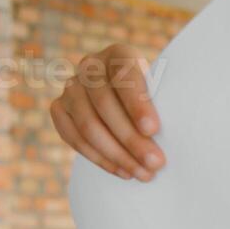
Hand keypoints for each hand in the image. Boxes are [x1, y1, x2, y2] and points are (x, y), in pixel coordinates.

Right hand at [50, 43, 165, 180]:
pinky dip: (99, 159)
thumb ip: (162, 103)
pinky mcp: (59, 109)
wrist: (125, 100)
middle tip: (155, 163)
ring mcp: (70, 87)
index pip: (124, 76)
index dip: (137, 103)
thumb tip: (170, 136)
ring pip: (88, 125)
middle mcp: (90, 66)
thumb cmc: (153, 97)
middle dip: (131, 138)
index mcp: (119, 54)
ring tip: (143, 174)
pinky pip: (74, 138)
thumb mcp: (161, 91)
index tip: (153, 129)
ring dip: (117, 154)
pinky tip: (123, 172)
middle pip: (105, 105)